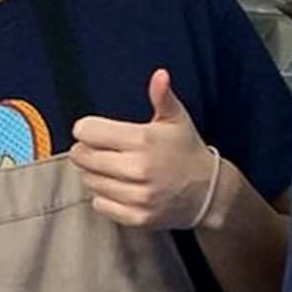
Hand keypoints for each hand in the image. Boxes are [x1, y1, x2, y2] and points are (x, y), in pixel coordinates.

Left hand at [68, 69, 229, 230]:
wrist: (208, 193)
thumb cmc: (186, 151)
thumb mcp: (177, 120)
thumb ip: (162, 97)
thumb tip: (159, 75)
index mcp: (144, 140)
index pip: (88, 132)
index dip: (86, 129)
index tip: (93, 131)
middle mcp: (139, 169)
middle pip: (82, 157)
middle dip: (86, 151)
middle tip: (101, 150)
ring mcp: (138, 196)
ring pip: (88, 181)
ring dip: (94, 174)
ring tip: (112, 168)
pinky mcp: (137, 217)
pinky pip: (99, 204)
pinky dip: (103, 196)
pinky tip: (119, 187)